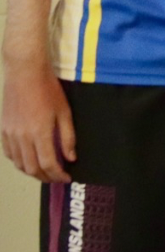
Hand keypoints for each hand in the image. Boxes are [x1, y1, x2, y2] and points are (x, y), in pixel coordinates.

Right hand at [2, 60, 74, 182]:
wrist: (25, 73)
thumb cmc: (48, 90)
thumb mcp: (65, 112)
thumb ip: (67, 137)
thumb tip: (70, 157)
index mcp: (40, 132)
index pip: (48, 164)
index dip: (57, 175)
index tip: (66, 178)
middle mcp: (22, 136)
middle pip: (32, 168)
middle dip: (46, 177)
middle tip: (56, 178)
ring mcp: (10, 134)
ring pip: (19, 163)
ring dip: (32, 171)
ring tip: (44, 172)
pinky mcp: (3, 129)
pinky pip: (9, 153)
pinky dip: (19, 161)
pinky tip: (28, 160)